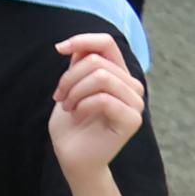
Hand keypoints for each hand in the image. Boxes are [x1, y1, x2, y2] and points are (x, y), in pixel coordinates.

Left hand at [51, 33, 149, 177]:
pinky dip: (82, 106)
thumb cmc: (71, 122)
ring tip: (68, 107)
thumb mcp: (71, 86)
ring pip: (101, 77)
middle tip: (60, 97)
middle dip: (68, 78)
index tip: (59, 48)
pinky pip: (104, 99)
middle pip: (96, 62)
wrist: (73, 155)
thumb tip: (76, 45)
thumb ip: (79, 65)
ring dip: (74, 92)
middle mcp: (132, 86)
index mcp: (118, 74)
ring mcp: (135, 103)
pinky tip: (77, 116)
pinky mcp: (132, 119)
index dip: (82, 40)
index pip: (107, 43)